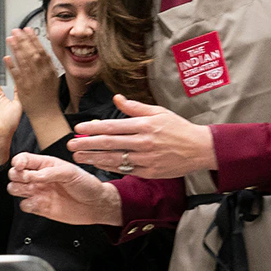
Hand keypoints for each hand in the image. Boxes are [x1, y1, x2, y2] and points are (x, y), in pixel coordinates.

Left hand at [4, 29, 62, 121]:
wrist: (46, 115)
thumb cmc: (49, 98)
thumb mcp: (52, 79)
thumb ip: (47, 66)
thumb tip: (42, 53)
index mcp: (50, 70)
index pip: (41, 50)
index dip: (33, 39)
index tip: (27, 30)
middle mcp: (42, 74)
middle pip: (32, 53)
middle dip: (23, 40)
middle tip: (16, 31)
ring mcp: (33, 81)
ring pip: (24, 62)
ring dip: (16, 49)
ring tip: (10, 39)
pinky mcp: (24, 89)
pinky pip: (17, 76)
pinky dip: (11, 66)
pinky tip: (6, 58)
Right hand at [8, 152, 122, 224]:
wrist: (95, 205)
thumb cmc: (87, 185)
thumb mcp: (71, 172)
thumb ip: (50, 172)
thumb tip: (32, 175)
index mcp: (46, 165)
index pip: (24, 159)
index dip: (18, 162)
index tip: (20, 166)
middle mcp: (39, 178)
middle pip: (15, 174)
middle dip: (17, 176)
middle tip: (29, 179)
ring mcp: (38, 192)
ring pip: (15, 189)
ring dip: (19, 189)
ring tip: (33, 190)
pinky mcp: (40, 207)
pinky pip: (24, 205)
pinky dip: (27, 204)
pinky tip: (38, 202)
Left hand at [68, 95, 217, 178]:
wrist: (200, 148)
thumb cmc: (179, 128)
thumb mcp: (159, 112)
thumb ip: (135, 107)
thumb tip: (116, 98)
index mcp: (145, 125)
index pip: (113, 126)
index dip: (93, 128)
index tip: (78, 129)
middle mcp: (144, 142)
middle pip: (109, 143)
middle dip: (87, 144)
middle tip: (70, 145)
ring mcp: (147, 158)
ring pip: (115, 159)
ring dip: (94, 158)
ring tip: (79, 157)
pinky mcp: (150, 171)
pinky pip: (126, 169)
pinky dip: (110, 167)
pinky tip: (98, 165)